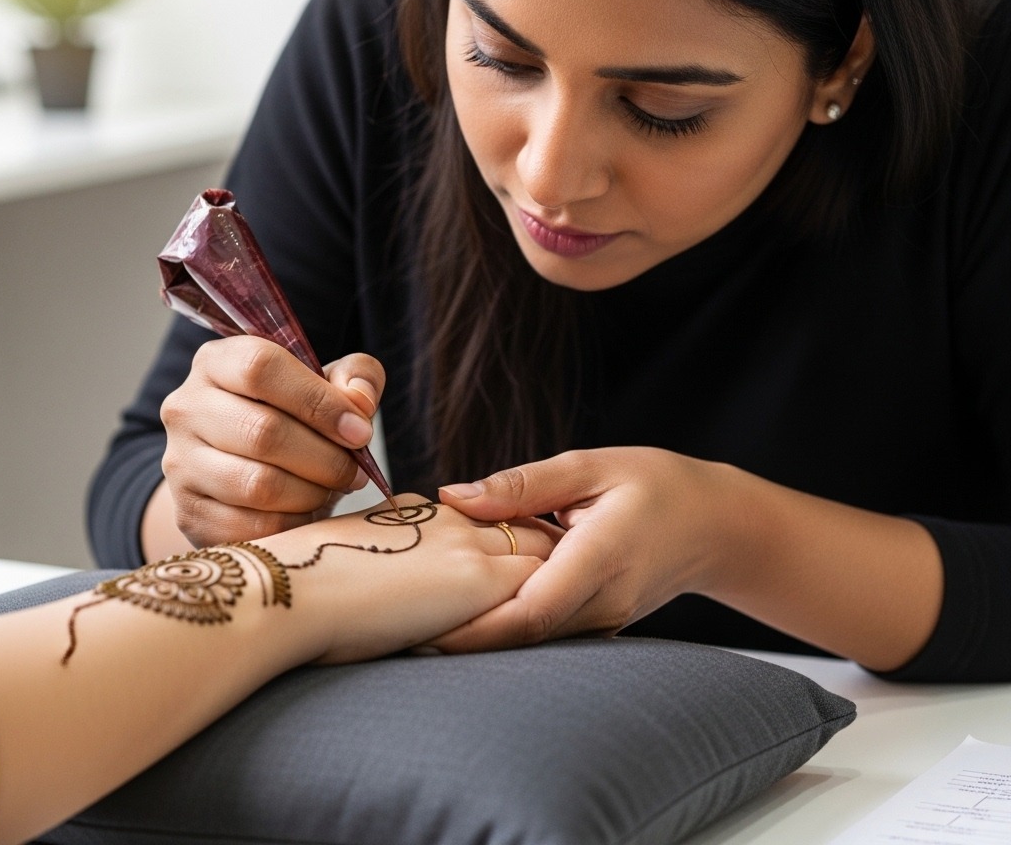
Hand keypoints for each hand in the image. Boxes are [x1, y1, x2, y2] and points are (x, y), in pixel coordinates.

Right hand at [159, 336, 386, 546]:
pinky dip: (292, 523)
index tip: (360, 431)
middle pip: (264, 432)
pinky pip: (251, 527)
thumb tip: (359, 401)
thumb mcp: (330, 384)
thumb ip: (356, 377)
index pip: (261, 368)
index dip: (318, 401)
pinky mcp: (189, 512)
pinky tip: (307, 511)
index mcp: (218, 362)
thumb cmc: (296, 416)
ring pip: (258, 485)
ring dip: (312, 492)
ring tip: (333, 488)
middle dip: (326, 458)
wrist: (248, 471)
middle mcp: (187, 407)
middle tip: (355, 470)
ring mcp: (180, 462)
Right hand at [255, 494, 563, 664]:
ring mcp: (469, 548)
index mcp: (424, 511)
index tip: (517, 559)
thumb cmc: (304, 578)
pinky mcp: (480, 581)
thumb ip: (387, 544)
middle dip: (543, 550)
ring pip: (541, 552)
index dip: (507, 536)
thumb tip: (393, 555)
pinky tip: (562, 627)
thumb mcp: (352, 546)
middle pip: (523, 526)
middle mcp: (453, 521)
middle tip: (560, 582)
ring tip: (572, 605)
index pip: (486, 516)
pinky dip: (552, 605)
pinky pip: (539, 588)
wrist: (293, 588)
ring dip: (555, 577)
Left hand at [432, 447, 735, 650]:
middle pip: (520, 637)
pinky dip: (500, 625)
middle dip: (458, 641)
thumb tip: (454, 496)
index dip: (474, 628)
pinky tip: (461, 607)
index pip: (530, 611)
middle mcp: (601, 603)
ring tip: (410, 621)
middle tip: (392, 630)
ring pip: (528, 641)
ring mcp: (601, 621)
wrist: (715, 525)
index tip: (420, 630)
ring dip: (474, 636)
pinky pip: (542, 631)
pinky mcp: (595, 623)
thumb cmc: (656, 484)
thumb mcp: (590, 466)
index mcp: (600, 559)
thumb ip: (522, 485)